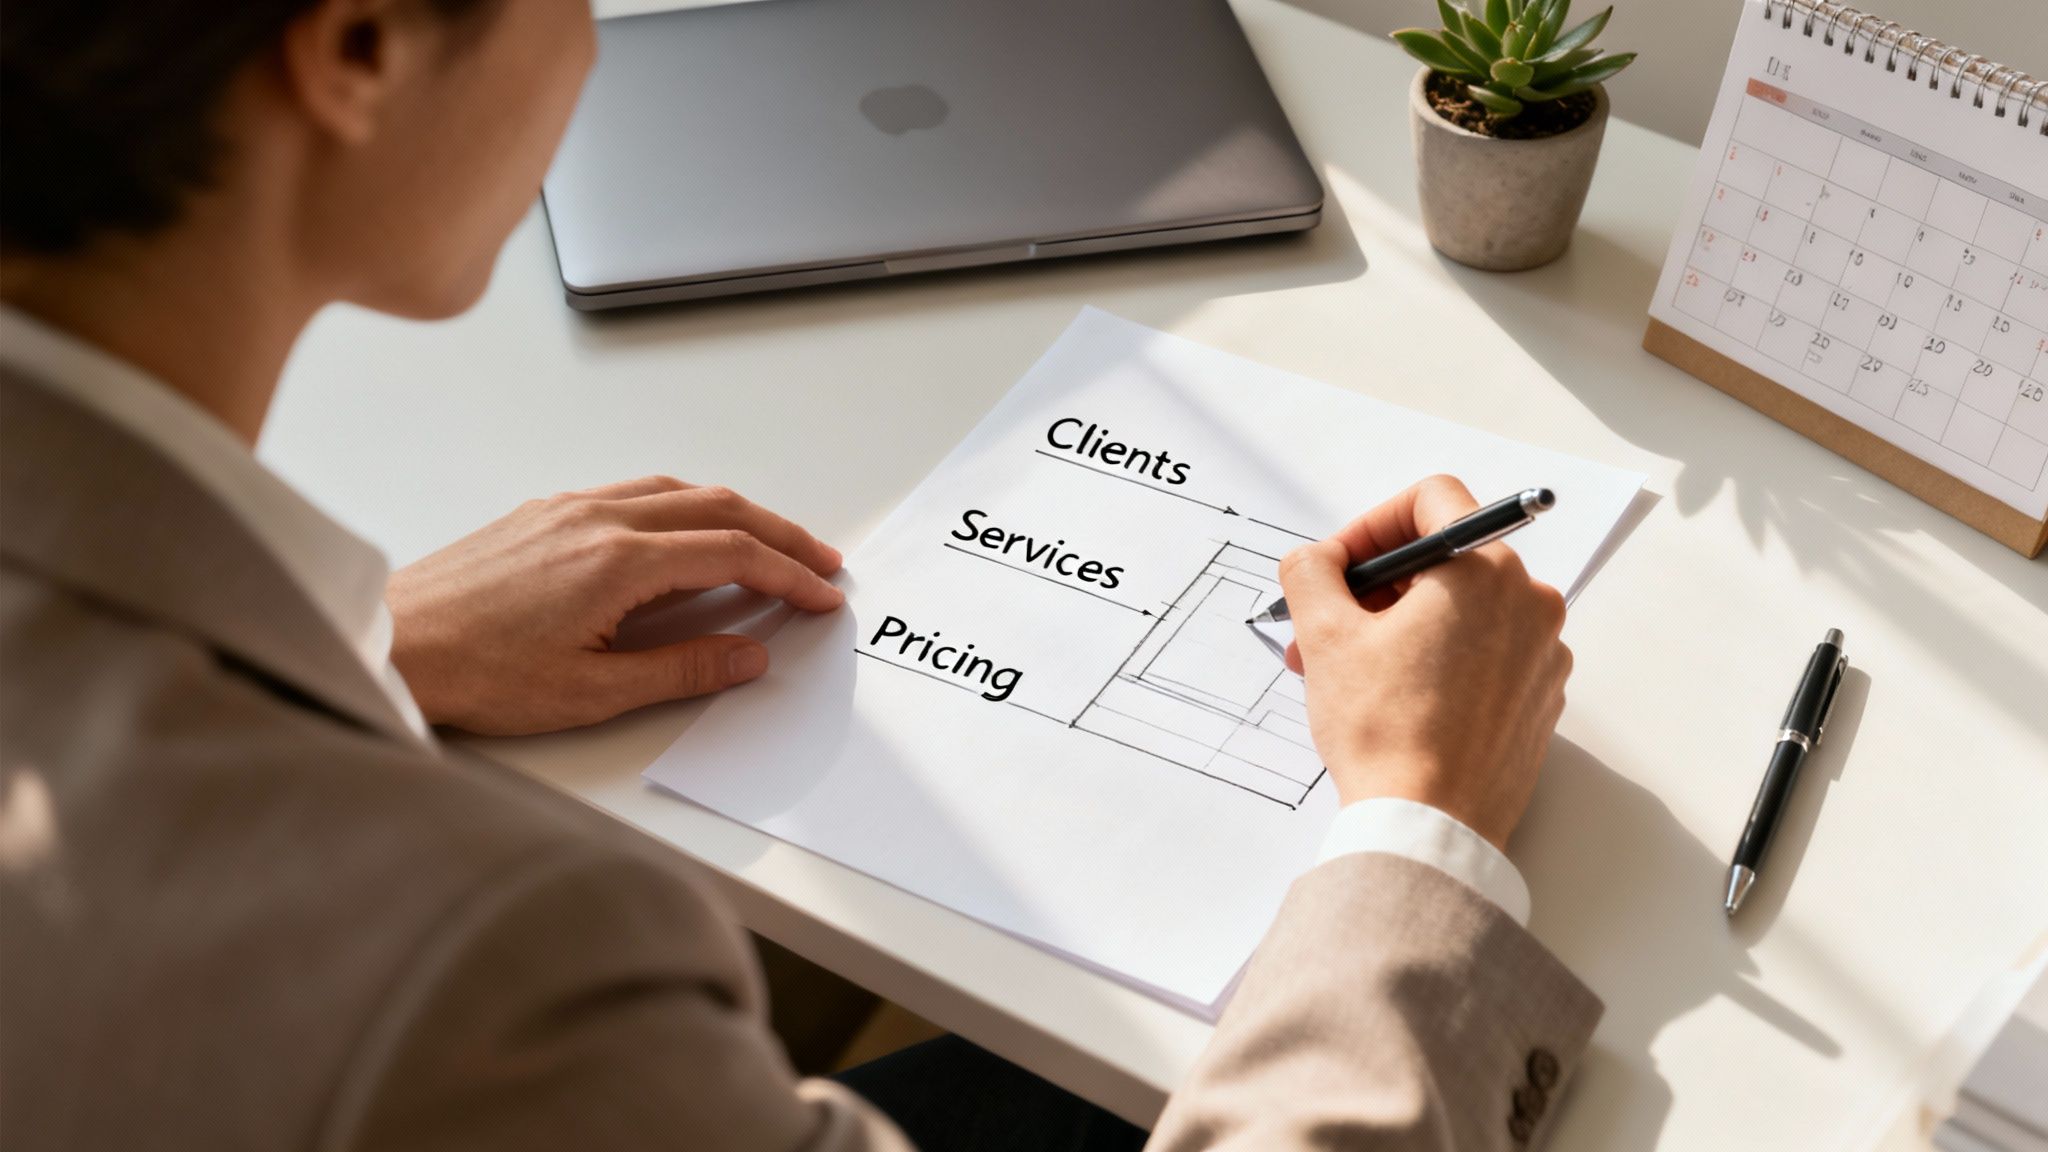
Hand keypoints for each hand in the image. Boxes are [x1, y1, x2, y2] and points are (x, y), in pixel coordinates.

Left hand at [386, 476, 844, 734]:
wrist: (392, 644)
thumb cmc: (475, 673)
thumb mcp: (592, 692)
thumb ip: (682, 669)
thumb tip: (748, 656)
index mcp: (619, 561)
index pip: (732, 556)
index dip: (789, 575)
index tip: (823, 596)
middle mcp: (598, 519)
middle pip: (717, 509)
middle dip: (780, 534)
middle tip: (821, 562)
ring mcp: (568, 509)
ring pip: (677, 490)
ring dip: (734, 513)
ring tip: (768, 542)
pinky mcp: (543, 514)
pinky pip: (634, 491)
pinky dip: (683, 504)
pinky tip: (686, 530)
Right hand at [1279, 475, 1570, 849]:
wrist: (1430, 828)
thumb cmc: (1385, 732)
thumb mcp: (1325, 637)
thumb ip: (1312, 573)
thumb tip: (1317, 560)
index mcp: (1485, 572)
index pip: (1431, 501)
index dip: (1372, 524)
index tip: (1340, 565)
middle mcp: (1528, 603)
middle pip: (1444, 561)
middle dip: (1374, 589)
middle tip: (1323, 627)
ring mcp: (1542, 653)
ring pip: (1461, 611)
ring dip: (1399, 627)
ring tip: (1344, 673)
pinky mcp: (1539, 698)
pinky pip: (1484, 653)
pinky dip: (1437, 660)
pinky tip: (1391, 699)